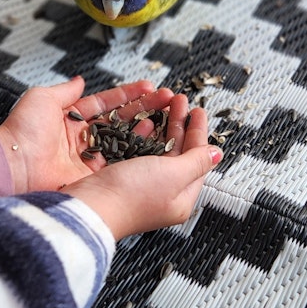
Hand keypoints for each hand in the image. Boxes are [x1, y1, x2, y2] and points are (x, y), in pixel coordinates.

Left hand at [0, 76, 174, 193]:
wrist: (12, 166)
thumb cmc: (22, 131)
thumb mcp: (42, 99)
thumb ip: (65, 90)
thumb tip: (80, 81)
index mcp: (69, 120)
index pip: (105, 104)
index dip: (127, 95)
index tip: (149, 87)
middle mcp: (82, 139)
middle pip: (120, 121)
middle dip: (144, 109)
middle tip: (167, 99)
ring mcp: (88, 159)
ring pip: (124, 140)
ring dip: (146, 126)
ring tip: (167, 114)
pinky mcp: (92, 177)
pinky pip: (120, 161)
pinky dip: (138, 150)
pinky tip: (154, 137)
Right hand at [62, 101, 221, 240]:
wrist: (89, 208)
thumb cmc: (133, 194)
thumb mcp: (173, 174)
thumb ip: (196, 161)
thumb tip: (217, 154)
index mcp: (181, 197)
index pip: (197, 159)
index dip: (198, 132)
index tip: (198, 110)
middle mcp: (162, 193)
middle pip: (177, 152)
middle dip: (180, 123)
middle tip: (179, 100)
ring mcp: (140, 185)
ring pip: (157, 149)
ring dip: (162, 125)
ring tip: (163, 104)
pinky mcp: (120, 177)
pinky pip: (137, 151)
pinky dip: (142, 134)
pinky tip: (143, 121)